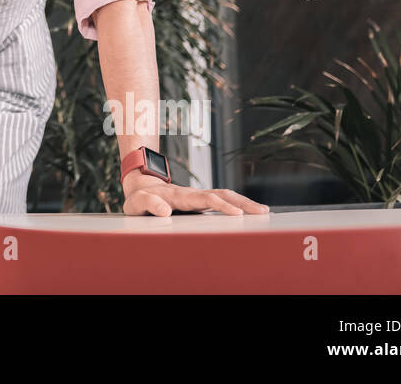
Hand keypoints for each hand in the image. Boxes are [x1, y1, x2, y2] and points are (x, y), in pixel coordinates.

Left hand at [121, 171, 270, 216]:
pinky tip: (250, 211)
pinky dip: (237, 204)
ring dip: (244, 202)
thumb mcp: (137, 203)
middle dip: (242, 203)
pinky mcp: (201, 200)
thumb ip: (149, 205)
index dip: (220, 205)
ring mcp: (198, 196)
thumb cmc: (139, 199)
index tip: (236, 214)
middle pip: (222, 194)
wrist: (141, 186)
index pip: (204, 199)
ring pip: (225, 195)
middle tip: (262, 212)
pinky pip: (222, 199)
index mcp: (179, 196)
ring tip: (263, 212)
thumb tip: (164, 212)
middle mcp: (192, 194)